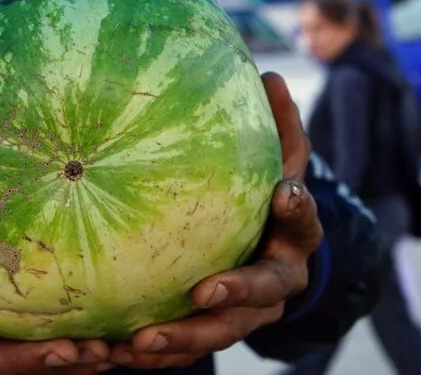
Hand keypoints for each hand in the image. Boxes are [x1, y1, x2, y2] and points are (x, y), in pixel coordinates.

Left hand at [106, 73, 323, 369]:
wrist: (275, 253)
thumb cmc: (270, 195)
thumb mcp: (279, 161)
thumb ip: (278, 126)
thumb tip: (269, 74)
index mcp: (295, 233)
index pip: (303, 220)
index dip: (297, 208)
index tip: (284, 193)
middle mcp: (278, 278)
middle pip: (263, 294)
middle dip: (235, 294)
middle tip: (203, 292)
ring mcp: (249, 311)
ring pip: (221, 331)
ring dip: (184, 338)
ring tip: (141, 339)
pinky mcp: (216, 329)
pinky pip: (187, 348)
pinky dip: (158, 354)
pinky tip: (117, 352)